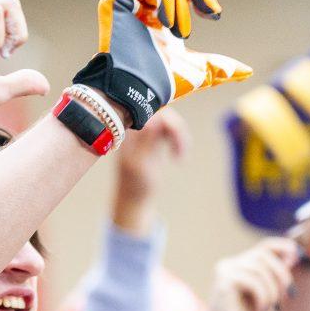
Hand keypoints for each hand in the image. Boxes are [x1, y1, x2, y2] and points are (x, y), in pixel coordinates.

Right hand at [76, 0, 250, 128]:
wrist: (138, 91)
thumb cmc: (163, 85)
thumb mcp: (200, 72)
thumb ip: (221, 66)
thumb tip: (248, 71)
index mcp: (159, 13)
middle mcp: (142, 3)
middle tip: (212, 13)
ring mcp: (127, 1)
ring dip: (182, 1)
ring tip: (183, 32)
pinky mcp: (115, 0)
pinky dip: (165, 0)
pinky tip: (165, 25)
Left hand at [113, 107, 187, 233]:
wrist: (134, 199)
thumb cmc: (135, 185)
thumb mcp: (142, 165)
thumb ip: (147, 140)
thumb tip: (154, 118)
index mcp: (128, 132)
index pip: (150, 112)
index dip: (167, 121)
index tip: (174, 139)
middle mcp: (135, 128)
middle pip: (162, 113)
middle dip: (176, 131)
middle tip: (181, 153)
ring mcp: (145, 132)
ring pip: (170, 120)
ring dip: (180, 137)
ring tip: (181, 157)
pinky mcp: (154, 139)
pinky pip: (172, 130)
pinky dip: (180, 141)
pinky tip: (179, 157)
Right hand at [203, 238, 297, 310]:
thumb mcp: (270, 294)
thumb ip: (276, 275)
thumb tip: (292, 254)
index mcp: (239, 266)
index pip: (264, 246)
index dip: (282, 247)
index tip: (295, 255)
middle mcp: (229, 265)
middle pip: (264, 255)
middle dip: (280, 274)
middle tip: (285, 296)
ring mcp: (224, 272)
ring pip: (260, 268)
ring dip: (272, 290)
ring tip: (268, 308)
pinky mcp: (223, 283)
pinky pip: (253, 280)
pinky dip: (262, 296)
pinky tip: (259, 310)